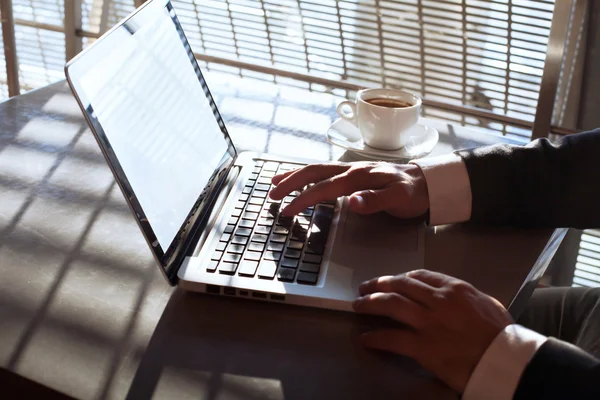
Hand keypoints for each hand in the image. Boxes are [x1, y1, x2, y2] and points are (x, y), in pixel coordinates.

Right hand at [269, 162, 428, 217]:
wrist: (428, 183)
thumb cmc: (414, 193)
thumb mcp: (400, 199)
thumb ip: (376, 201)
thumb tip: (352, 201)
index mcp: (360, 176)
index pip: (324, 187)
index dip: (304, 199)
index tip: (288, 210)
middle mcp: (352, 169)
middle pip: (314, 172)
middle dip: (291, 183)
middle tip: (272, 196)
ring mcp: (352, 169)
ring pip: (317, 169)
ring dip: (295, 176)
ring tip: (275, 183)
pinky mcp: (353, 173)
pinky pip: (324, 171)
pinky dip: (308, 174)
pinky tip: (300, 178)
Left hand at [353, 270, 512, 392]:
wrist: (506, 362)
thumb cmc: (502, 335)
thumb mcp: (489, 304)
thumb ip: (467, 297)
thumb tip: (456, 296)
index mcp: (454, 289)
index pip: (420, 275)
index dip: (401, 277)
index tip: (392, 280)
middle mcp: (438, 300)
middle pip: (400, 285)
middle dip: (378, 284)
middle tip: (365, 287)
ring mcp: (428, 323)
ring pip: (390, 304)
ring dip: (370, 303)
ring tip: (358, 305)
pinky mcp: (422, 346)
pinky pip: (392, 338)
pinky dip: (375, 337)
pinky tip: (366, 338)